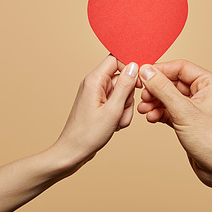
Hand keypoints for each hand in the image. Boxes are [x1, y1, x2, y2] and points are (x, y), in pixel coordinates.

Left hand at [53, 55, 138, 170]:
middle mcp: (94, 83)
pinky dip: (119, 113)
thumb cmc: (88, 134)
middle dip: (127, 96)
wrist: (73, 152)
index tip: (138, 83)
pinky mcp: (98, 104)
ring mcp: (96, 94)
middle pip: (122, 79)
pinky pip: (116, 102)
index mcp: (94, 80)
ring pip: (121, 93)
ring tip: (116, 121)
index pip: (116, 59)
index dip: (130, 69)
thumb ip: (125, 86)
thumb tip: (134, 66)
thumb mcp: (113, 110)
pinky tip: (113, 124)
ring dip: (124, 108)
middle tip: (121, 111)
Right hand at [137, 60, 211, 186]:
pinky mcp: (190, 121)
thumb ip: (163, 89)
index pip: (180, 68)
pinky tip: (152, 118)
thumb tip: (147, 72)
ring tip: (144, 109)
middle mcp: (205, 92)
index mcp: (210, 83)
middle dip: (155, 89)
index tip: (142, 75)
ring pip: (170, 97)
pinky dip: (160, 112)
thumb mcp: (183, 111)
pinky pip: (171, 110)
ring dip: (155, 102)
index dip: (160, 71)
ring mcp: (197, 107)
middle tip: (142, 96)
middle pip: (173, 82)